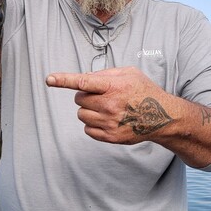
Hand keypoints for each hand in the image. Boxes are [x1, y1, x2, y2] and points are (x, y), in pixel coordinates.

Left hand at [46, 67, 173, 144]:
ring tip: (107, 109)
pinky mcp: (109, 136)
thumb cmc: (143, 91)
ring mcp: (109, 122)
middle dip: (85, 96)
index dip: (64, 80)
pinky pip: (87, 129)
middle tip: (102, 97)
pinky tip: (108, 120)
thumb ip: (106, 73)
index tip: (49, 79)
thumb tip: (84, 79)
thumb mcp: (129, 73)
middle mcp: (110, 104)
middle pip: (79, 99)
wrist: (162, 117)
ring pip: (81, 115)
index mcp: (114, 86)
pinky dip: (93, 124)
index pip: (83, 82)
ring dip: (89, 111)